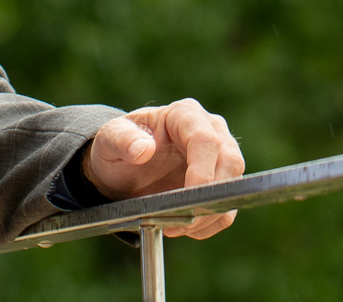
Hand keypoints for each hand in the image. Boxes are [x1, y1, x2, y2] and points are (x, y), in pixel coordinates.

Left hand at [83, 98, 244, 238]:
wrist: (122, 169)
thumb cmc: (117, 147)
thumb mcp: (109, 140)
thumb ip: (122, 140)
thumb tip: (144, 149)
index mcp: (184, 114)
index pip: (205, 140)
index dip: (202, 171)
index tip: (187, 198)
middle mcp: (211, 130)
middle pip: (230, 162)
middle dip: (208, 197)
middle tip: (181, 220)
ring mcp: (220, 156)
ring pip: (233, 187)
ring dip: (208, 214)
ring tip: (175, 226)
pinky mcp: (221, 183)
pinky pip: (226, 207)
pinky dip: (209, 223)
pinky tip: (184, 228)